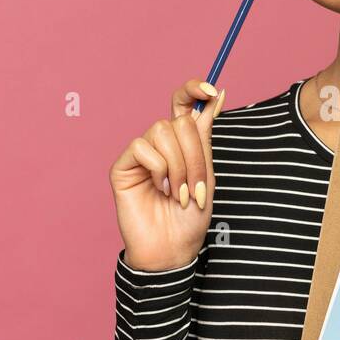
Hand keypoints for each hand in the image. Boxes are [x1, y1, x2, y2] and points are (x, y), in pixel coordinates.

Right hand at [109, 76, 225, 270]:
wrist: (172, 249)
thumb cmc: (190, 219)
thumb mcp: (207, 174)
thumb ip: (205, 137)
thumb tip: (216, 95)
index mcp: (182, 144)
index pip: (183, 103)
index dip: (194, 90)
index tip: (212, 91)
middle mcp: (160, 145)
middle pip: (180, 121)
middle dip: (195, 155)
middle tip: (196, 188)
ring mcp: (141, 154)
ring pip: (162, 131)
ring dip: (179, 165)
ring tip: (178, 193)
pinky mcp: (123, 166)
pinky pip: (142, 147)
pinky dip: (158, 168)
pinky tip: (159, 188)